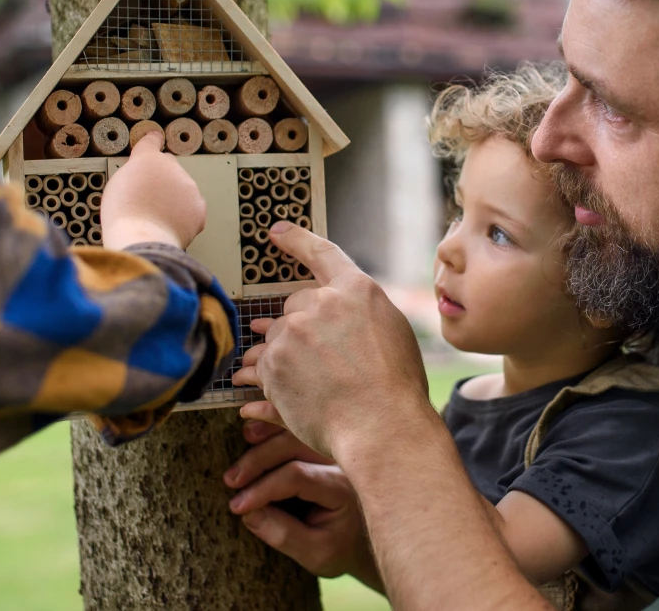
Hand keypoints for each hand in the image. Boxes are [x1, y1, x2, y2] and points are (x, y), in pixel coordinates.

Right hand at [99, 132, 205, 249]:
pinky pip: (192, 209)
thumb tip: (142, 179)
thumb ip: (134, 174)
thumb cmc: (123, 215)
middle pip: (168, 169)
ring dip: (173, 200)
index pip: (152, 142)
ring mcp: (188, 186)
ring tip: (155, 218)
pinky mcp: (199, 206)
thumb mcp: (116, 185)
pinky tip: (168, 226)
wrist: (142, 237)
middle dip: (161, 181)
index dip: (153, 141)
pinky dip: (184, 217)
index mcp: (147, 159)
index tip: (156, 137)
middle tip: (147, 201)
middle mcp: (171, 167)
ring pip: (182, 190)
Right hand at [225, 420, 377, 583]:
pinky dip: (278, 420)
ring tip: (243, 437)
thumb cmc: (339, 546)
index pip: (297, 477)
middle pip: (295, 445)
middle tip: (231, 480)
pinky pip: (301, 427)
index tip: (238, 506)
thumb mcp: (316, 554)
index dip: (263, 489)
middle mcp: (340, 462)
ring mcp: (333, 449)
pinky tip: (258, 422)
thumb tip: (248, 513)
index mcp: (340, 488)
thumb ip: (283, 535)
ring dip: (268, 430)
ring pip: (297, 429)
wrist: (362, 538)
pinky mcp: (325, 445)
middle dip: (258, 460)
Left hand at [232, 221, 428, 459]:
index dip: (296, 240)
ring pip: (277, 337)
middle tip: (321, 360)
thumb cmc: (396, 387)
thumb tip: (334, 312)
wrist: (381, 427)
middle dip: (302, 327)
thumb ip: (360, 312)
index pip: (321, 252)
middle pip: (296, 305)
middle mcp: (321, 303)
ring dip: (286, 354)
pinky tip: (294, 395)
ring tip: (309, 382)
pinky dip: (272, 378)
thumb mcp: (391, 332)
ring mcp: (293, 332)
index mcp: (356, 289)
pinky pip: (263, 365)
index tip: (276, 232)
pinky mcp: (273, 363)